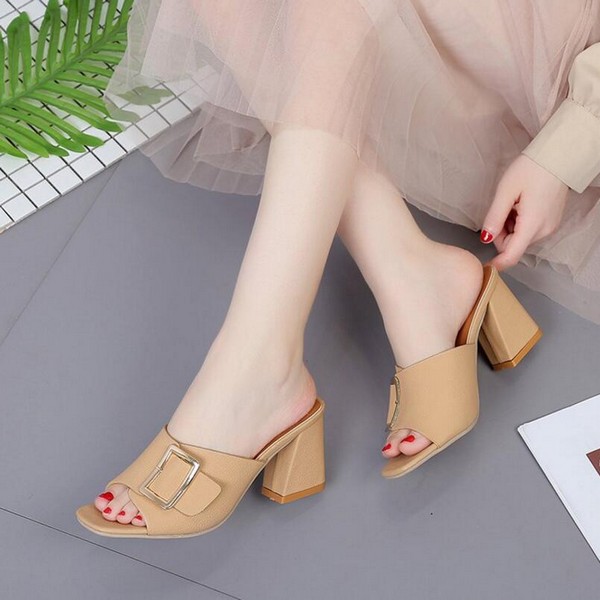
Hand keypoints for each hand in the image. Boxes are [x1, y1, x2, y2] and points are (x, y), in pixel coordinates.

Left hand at [480, 154, 568, 270]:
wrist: (557, 157)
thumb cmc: (531, 169)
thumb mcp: (506, 191)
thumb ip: (495, 217)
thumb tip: (485, 238)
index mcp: (532, 225)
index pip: (512, 256)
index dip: (496, 263)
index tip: (484, 266)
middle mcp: (543, 231)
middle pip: (513, 246)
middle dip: (501, 234)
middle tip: (501, 210)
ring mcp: (549, 227)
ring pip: (519, 238)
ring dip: (510, 227)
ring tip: (513, 204)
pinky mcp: (550, 222)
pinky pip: (528, 231)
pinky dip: (519, 222)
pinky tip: (521, 205)